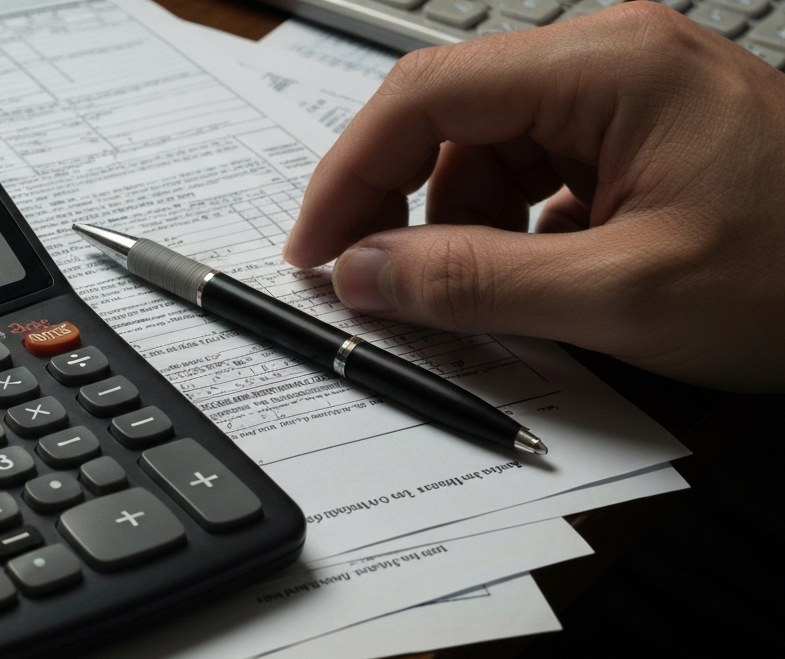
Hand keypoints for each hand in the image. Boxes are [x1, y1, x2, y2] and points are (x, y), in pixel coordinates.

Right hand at [283, 3, 784, 391]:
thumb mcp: (623, 296)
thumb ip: (474, 284)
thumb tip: (363, 274)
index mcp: (607, 65)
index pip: (423, 97)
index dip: (348, 176)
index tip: (312, 249)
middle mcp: (612, 59)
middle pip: (450, 122)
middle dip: (397, 207)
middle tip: (366, 286)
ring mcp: (629, 95)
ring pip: (488, 155)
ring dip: (457, 229)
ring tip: (465, 301)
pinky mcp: (642, 138)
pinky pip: (537, 175)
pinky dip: (510, 232)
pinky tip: (527, 283)